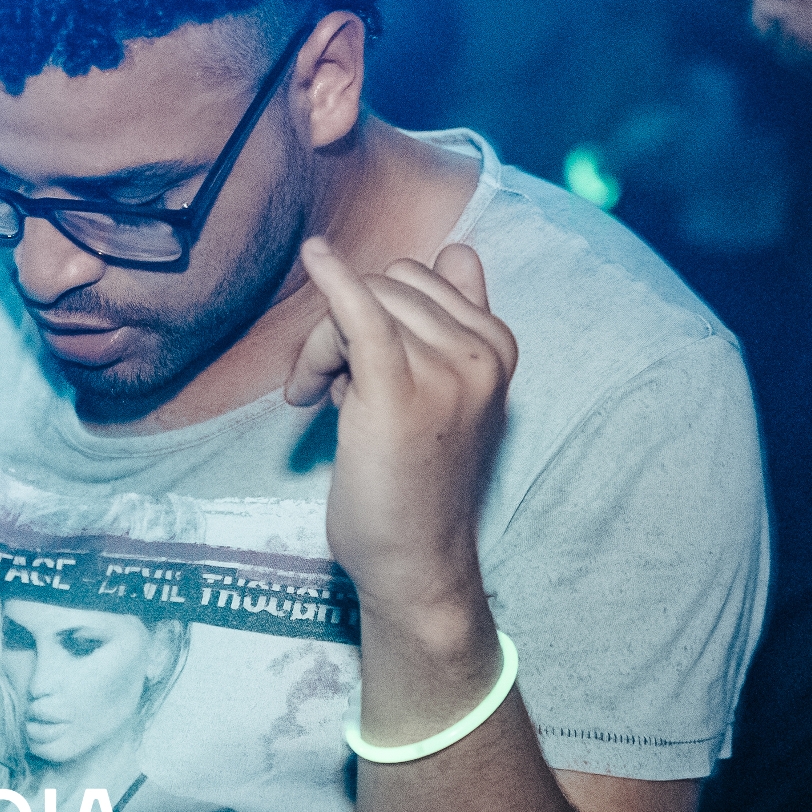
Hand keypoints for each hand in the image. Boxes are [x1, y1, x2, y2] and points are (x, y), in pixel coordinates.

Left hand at [287, 239, 516, 622]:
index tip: (360, 364)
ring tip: (321, 397)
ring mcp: (447, 371)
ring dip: (322, 346)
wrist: (416, 560)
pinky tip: (314, 256)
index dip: (376, 311)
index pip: (421, 280)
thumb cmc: (417, 479)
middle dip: (343, 325)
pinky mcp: (399, 392)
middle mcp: (481, 352)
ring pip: (360, 304)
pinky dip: (334, 280)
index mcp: (498, 345)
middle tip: (329, 386)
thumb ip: (453, 324)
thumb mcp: (449, 392)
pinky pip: (361, 312)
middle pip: (386, 287)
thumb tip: (455, 250)